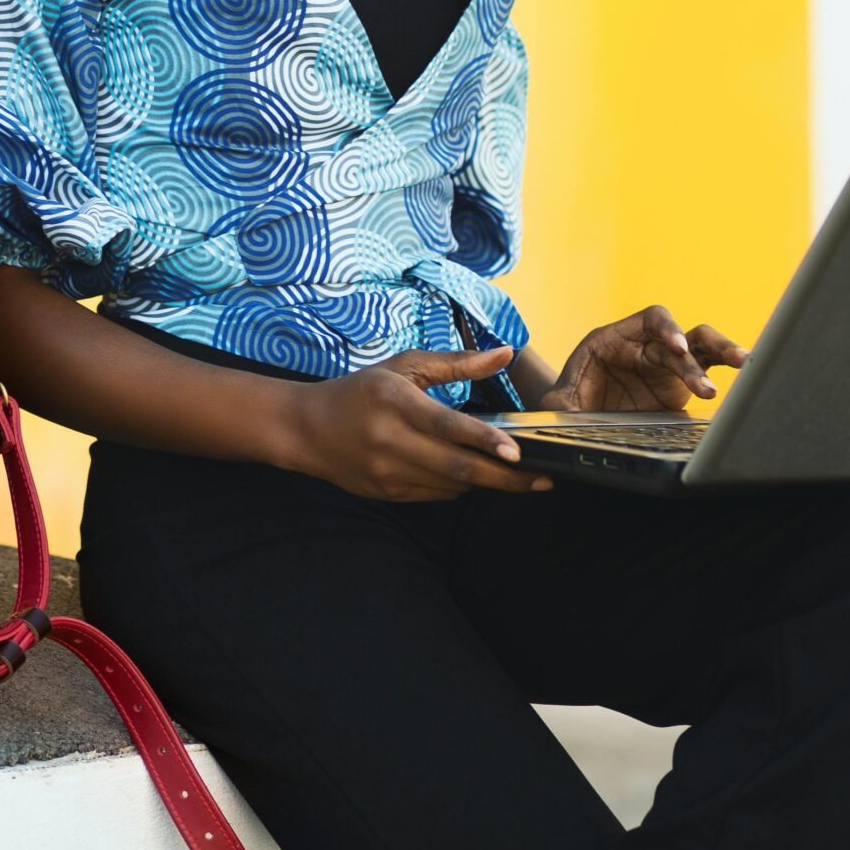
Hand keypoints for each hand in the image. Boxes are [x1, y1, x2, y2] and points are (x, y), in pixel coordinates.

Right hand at [279, 346, 552, 501]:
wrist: (306, 429)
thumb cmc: (362, 390)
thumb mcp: (405, 366)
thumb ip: (457, 363)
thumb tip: (505, 353)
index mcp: (396, 403)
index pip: (447, 427)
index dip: (485, 441)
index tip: (518, 452)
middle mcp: (390, 442)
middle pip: (457, 468)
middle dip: (505, 478)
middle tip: (543, 479)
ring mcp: (387, 474)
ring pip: (450, 486)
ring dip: (487, 483)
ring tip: (520, 478)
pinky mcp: (386, 494)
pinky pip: (435, 496)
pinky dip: (460, 488)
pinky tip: (475, 477)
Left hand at [542, 306, 747, 412]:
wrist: (576, 416)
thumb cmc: (567, 402)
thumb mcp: (560, 403)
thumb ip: (562, 406)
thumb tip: (559, 416)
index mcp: (616, 339)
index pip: (649, 319)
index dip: (666, 328)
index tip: (677, 348)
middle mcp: (644, 346)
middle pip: (681, 336)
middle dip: (695, 355)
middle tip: (704, 382)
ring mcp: (665, 363)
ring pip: (702, 346)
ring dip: (723, 352)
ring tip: (746, 364)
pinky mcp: (679, 382)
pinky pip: (708, 366)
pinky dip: (726, 365)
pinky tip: (749, 372)